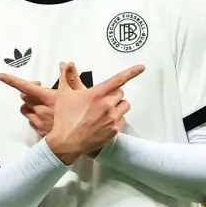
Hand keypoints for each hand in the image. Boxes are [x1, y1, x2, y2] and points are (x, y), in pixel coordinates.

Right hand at [0, 62, 144, 164]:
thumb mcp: (63, 95)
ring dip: (117, 106)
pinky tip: (105, 122)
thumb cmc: (64, 119)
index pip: (118, 80)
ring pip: (124, 105)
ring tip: (104, 111)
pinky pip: (122, 119)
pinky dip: (116, 119)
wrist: (66, 143)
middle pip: (120, 93)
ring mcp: (112, 118)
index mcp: (96, 94)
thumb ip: (67, 77)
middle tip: (101, 100)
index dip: (131, 72)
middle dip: (113, 94)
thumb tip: (67, 64)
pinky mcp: (114, 130)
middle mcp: (106, 105)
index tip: (141, 67)